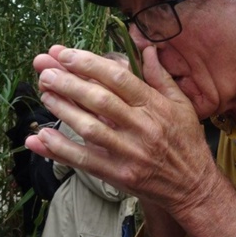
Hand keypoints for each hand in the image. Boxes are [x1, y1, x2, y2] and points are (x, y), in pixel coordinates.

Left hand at [25, 45, 218, 215]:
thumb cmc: (186, 142)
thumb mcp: (182, 105)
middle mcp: (143, 127)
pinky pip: (85, 160)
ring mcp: (130, 153)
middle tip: (45, 69)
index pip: (119, 78)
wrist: (194, 186)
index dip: (89, 64)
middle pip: (100, 100)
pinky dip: (61, 148)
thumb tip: (147, 49)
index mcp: (156, 106)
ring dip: (63, 109)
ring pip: (90, 128)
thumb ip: (161, 76)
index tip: (65, 54)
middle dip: (69, 82)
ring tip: (44, 93)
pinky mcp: (120, 175)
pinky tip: (42, 136)